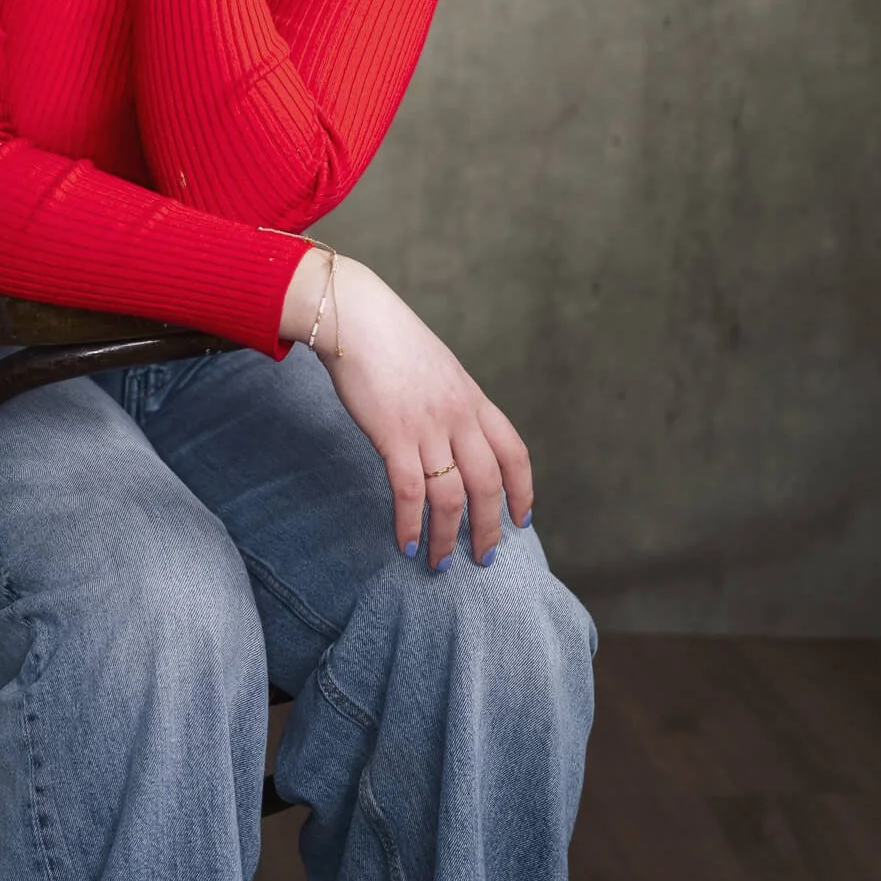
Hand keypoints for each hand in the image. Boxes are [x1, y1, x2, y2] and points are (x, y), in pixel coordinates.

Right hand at [304, 253, 533, 569]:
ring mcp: (428, 427)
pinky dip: (409, 523)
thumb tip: (449, 436)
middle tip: (483, 558)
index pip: (514, 454)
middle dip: (488, 528)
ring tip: (441, 563)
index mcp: (473, 400)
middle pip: (488, 484)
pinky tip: (406, 543)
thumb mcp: (437, 369)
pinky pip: (409, 491)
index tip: (521, 520)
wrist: (358, 317)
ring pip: (451, 496)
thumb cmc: (390, 341)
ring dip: (448, 536)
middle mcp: (459, 417)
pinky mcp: (393, 434)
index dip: (523, 491)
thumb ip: (450, 403)